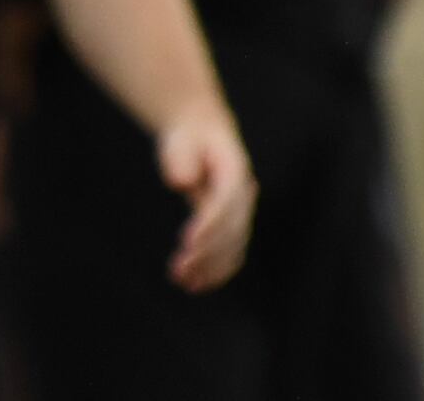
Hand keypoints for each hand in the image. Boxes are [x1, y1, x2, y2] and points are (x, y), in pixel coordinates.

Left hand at [157, 102, 254, 292]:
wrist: (204, 138)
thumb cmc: (188, 139)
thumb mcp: (181, 139)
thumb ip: (180, 158)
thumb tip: (182, 182)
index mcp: (235, 170)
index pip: (225, 202)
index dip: (209, 224)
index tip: (187, 242)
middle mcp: (244, 195)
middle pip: (231, 229)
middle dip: (207, 252)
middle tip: (178, 270)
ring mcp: (241, 212)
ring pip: (232, 247)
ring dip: (210, 268)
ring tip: (183, 282)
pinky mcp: (232, 227)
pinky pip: (230, 254)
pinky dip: (215, 271)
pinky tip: (194, 285)